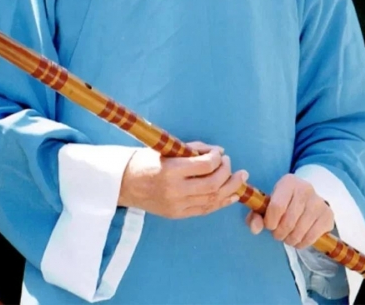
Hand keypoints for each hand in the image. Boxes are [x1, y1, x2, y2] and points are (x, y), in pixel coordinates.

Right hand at [119, 141, 247, 218]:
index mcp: (171, 170)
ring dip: (230, 188)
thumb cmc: (145, 161)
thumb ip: (192, 149)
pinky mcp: (178, 215)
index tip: (219, 152)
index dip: (217, 158)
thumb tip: (218, 152)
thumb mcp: (166, 149)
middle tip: (230, 163)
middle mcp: (175, 190)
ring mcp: (177, 205)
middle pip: (212, 185)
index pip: (205, 166)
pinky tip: (232, 195)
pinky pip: (205, 210)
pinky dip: (221, 202)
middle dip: (227, 173)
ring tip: (241, 178)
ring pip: (212, 200)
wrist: (124, 184)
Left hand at [245, 174, 333, 248]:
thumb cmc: (283, 203)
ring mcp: (319, 202)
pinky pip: (312, 237)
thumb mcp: (267, 205)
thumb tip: (255, 228)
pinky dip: (302, 243)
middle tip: (278, 234)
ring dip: (290, 240)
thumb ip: (256, 216)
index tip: (269, 225)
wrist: (307, 200)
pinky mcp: (328, 215)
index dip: (270, 222)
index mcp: (288, 182)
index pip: (276, 207)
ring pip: (300, 231)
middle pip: (288, 221)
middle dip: (279, 233)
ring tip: (288, 236)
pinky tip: (299, 239)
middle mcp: (306, 188)